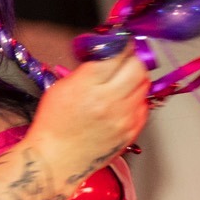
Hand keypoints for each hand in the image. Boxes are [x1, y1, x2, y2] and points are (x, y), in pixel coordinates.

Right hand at [27, 54, 149, 182]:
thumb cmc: (54, 124)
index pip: (117, 53)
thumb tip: (108, 52)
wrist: (57, 159)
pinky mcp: (133, 129)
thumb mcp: (62, 87)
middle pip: (138, 67)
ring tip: (122, 80)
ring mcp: (124, 116)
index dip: (121, 43)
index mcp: (87, 86)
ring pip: (145, 84)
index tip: (121, 40)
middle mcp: (109, 101)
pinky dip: (137, 98)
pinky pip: (145, 104)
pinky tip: (123, 100)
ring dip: (136, 77)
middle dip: (132, 58)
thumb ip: (88, 69)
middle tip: (125, 59)